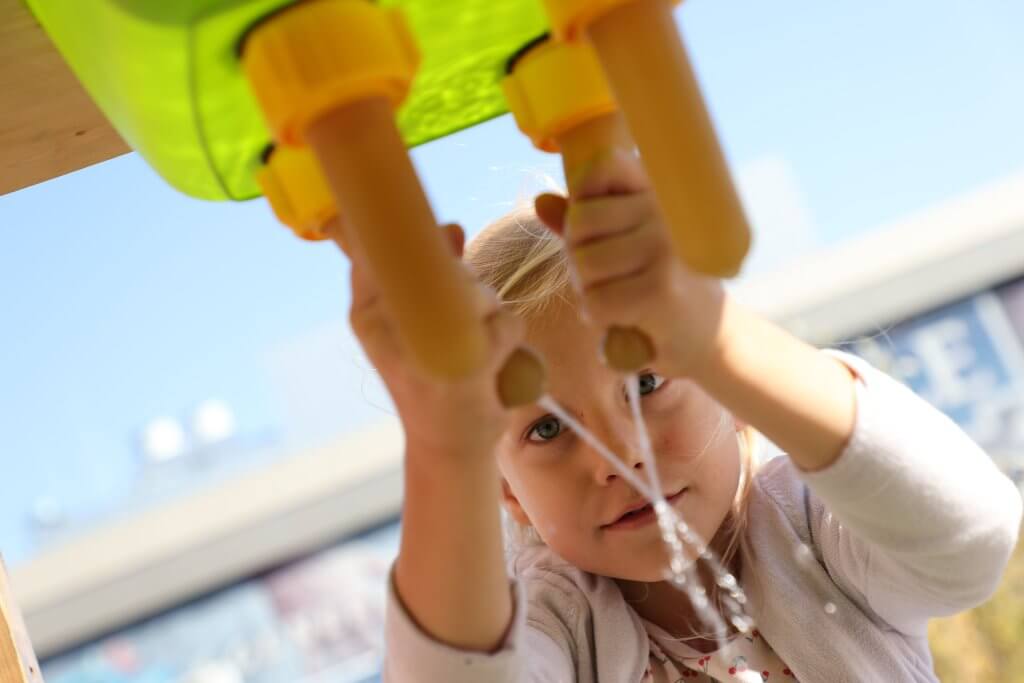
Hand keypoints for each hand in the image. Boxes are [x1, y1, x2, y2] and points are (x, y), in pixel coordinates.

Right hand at [340, 222, 523, 460]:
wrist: (446, 447)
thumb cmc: (430, 376)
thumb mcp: (414, 324)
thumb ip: (429, 273)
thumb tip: (452, 228)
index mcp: (365, 314)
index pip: (381, 247)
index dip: (417, 240)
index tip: (439, 251)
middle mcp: (385, 329)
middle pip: (443, 264)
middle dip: (467, 284)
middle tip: (463, 321)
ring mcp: (424, 350)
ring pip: (479, 291)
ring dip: (490, 311)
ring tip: (476, 347)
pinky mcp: (466, 369)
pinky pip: (506, 322)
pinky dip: (511, 338)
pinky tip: (495, 366)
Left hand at [534, 149, 725, 378]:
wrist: (714, 337)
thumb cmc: (664, 289)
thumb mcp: (627, 247)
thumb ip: (586, 224)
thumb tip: (541, 201)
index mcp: (656, 193)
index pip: (603, 166)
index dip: (582, 198)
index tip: (594, 231)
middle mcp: (663, 212)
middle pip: (580, 222)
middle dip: (578, 259)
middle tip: (604, 279)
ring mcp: (664, 248)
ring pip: (585, 264)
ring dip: (588, 292)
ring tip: (615, 299)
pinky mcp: (661, 288)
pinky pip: (596, 301)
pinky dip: (598, 318)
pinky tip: (621, 319)